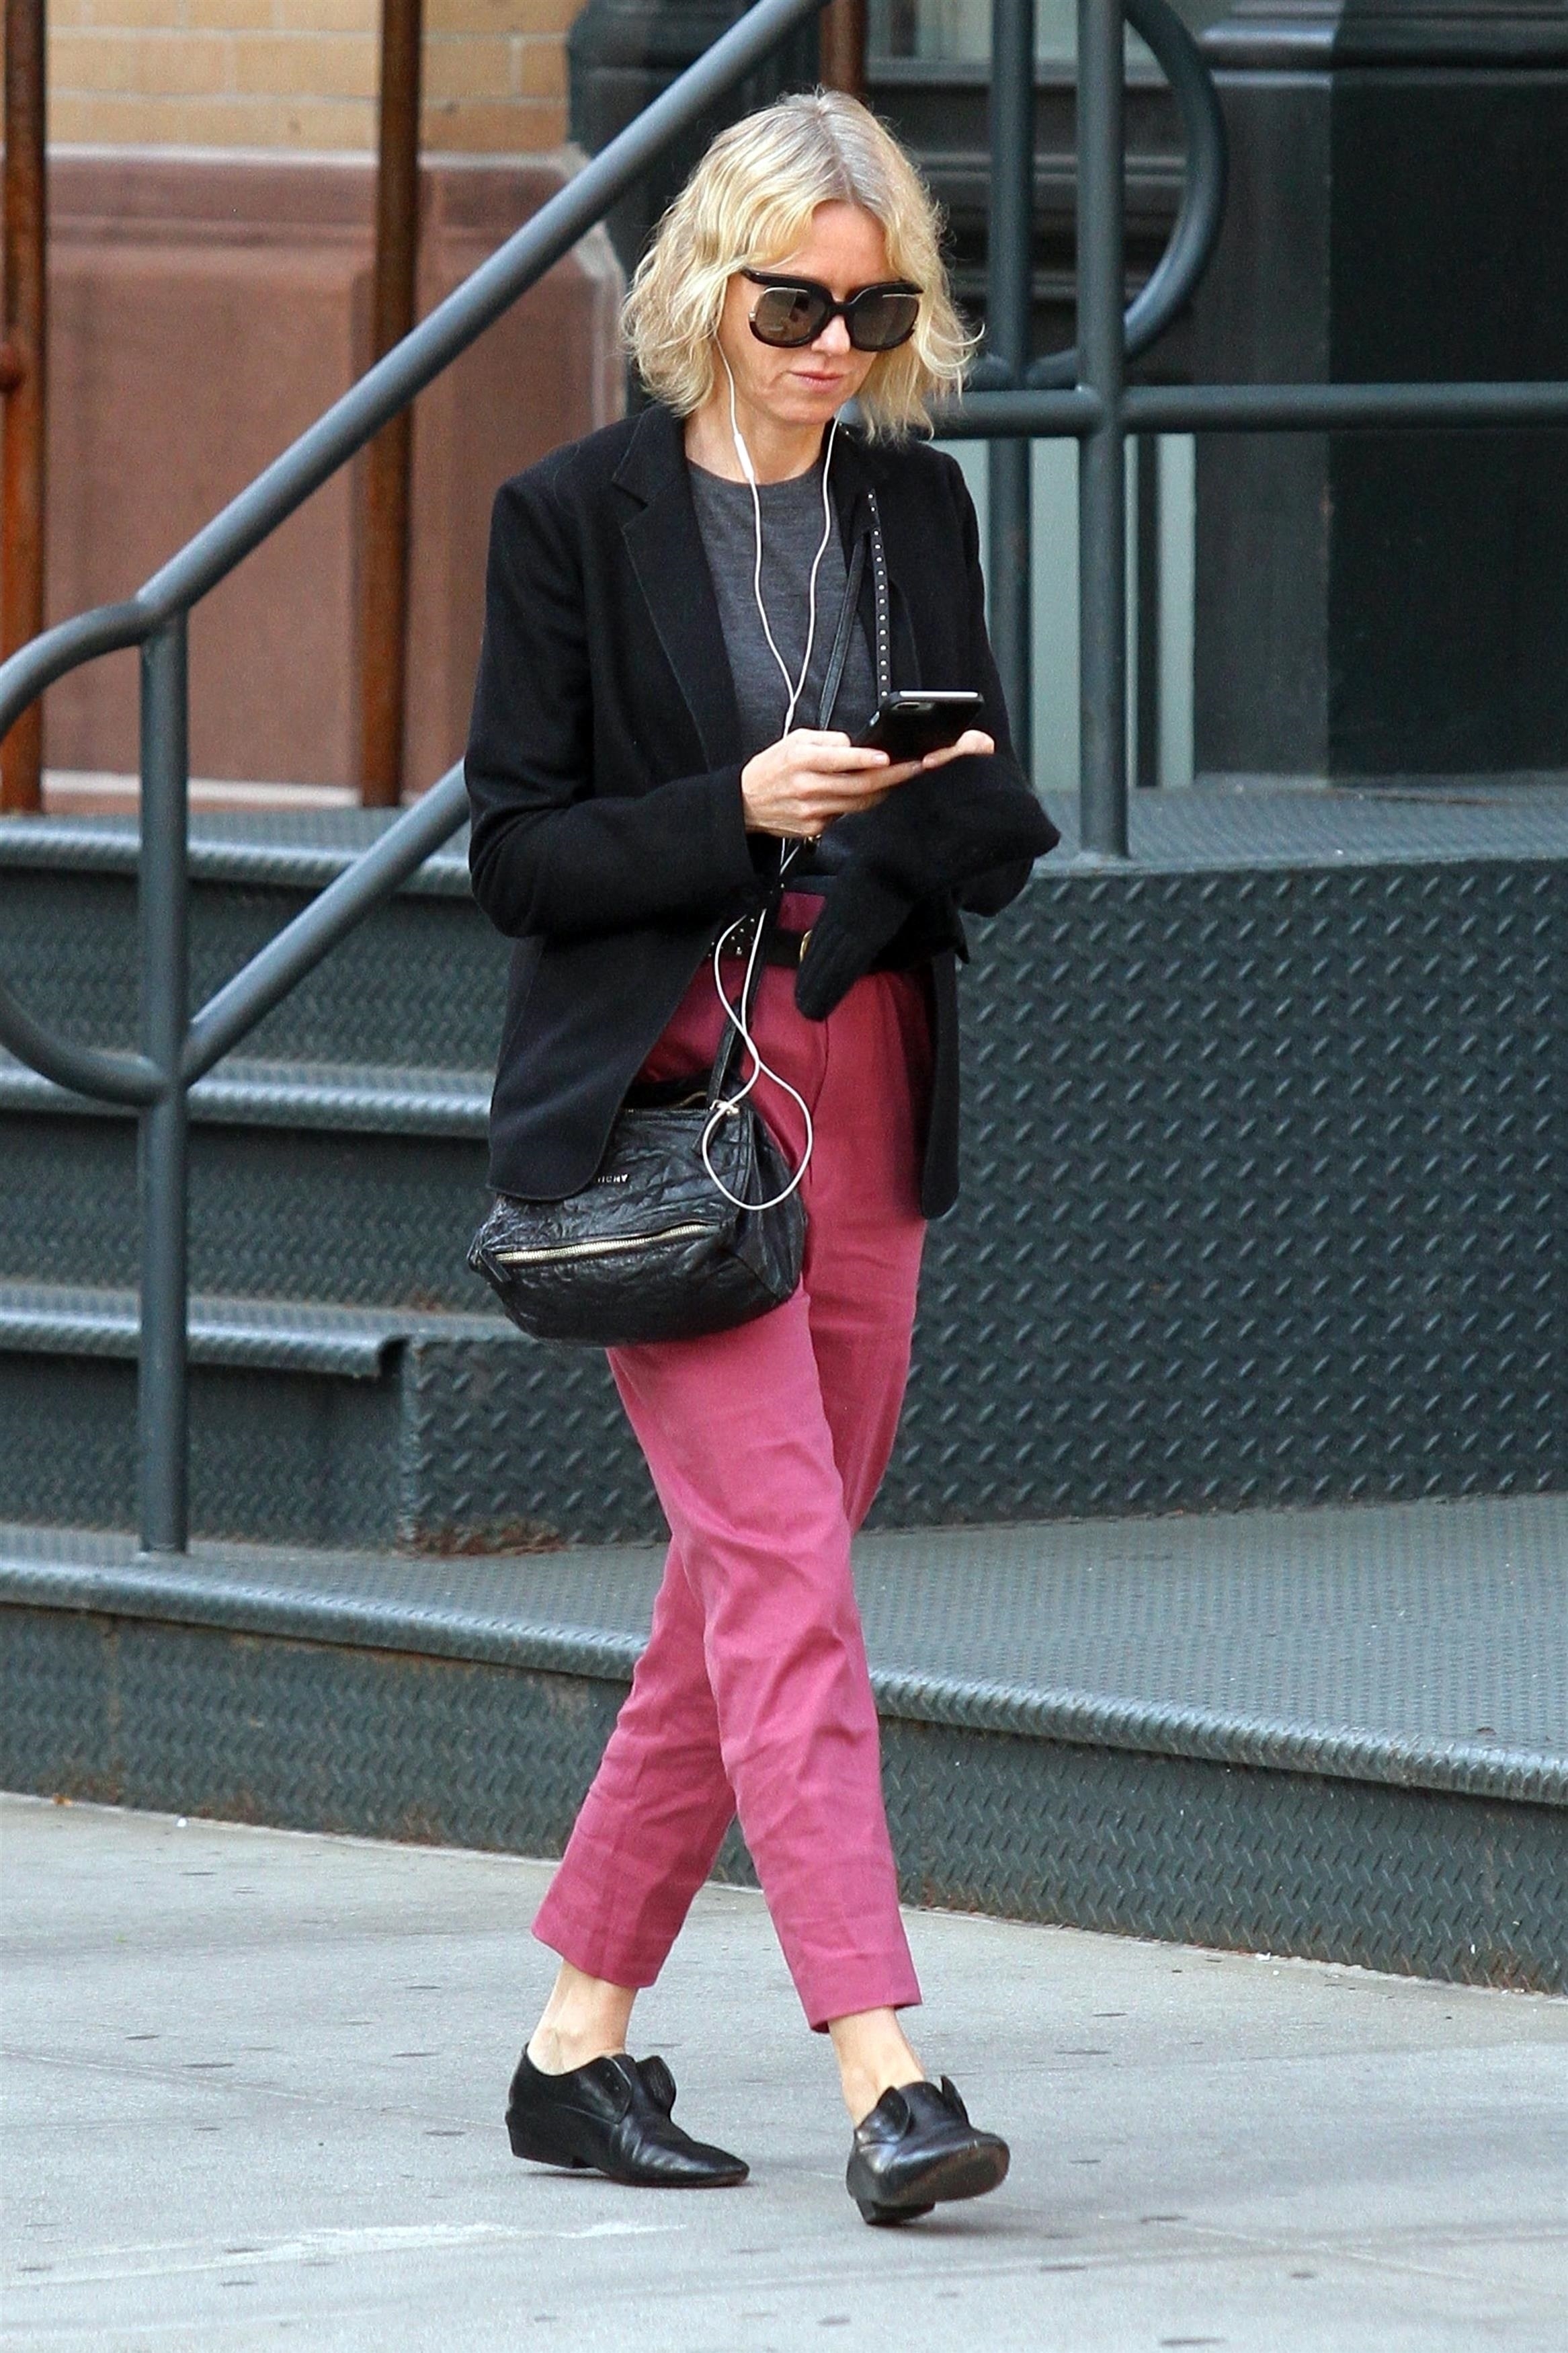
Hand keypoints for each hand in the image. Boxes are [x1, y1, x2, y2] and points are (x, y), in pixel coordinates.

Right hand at [740, 727, 995, 839]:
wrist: (746, 803)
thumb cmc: (773, 767)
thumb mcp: (794, 740)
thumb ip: (827, 740)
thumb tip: (858, 745)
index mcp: (802, 760)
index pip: (841, 760)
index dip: (867, 759)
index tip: (889, 756)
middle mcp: (808, 787)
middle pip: (859, 785)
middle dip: (893, 776)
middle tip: (917, 766)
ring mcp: (812, 812)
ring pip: (859, 803)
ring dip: (885, 790)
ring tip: (904, 775)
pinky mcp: (815, 829)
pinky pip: (847, 815)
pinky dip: (862, 803)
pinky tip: (873, 792)